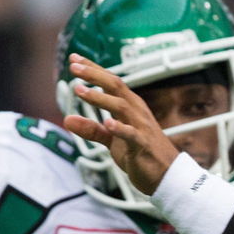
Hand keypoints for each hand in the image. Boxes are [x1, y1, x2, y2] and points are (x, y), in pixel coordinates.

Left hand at [61, 55, 179, 194]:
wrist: (167, 175)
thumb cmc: (140, 153)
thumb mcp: (111, 140)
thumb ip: (90, 129)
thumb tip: (67, 119)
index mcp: (129, 106)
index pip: (109, 82)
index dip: (92, 69)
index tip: (74, 58)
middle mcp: (136, 111)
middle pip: (115, 86)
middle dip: (94, 75)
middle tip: (74, 66)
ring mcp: (141, 126)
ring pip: (121, 106)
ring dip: (99, 98)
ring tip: (80, 91)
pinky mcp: (142, 145)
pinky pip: (131, 134)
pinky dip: (120, 128)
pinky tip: (108, 123)